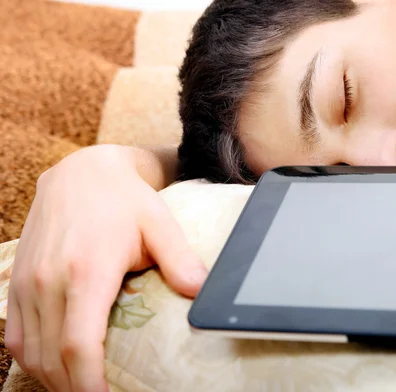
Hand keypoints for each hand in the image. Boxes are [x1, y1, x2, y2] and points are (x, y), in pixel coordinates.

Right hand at [5, 146, 206, 391]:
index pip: (79, 345)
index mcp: (87, 270)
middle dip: (75, 389)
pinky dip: (31, 357)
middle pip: (53, 358)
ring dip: (53, 378)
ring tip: (81, 388)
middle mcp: (50, 279)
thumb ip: (180, 260)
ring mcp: (28, 280)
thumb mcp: (160, 224)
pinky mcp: (17, 278)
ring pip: (29, 351)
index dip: (89, 384)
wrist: (82, 172)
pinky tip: (54, 365)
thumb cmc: (125, 200)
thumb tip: (200, 292)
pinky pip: (14, 333)